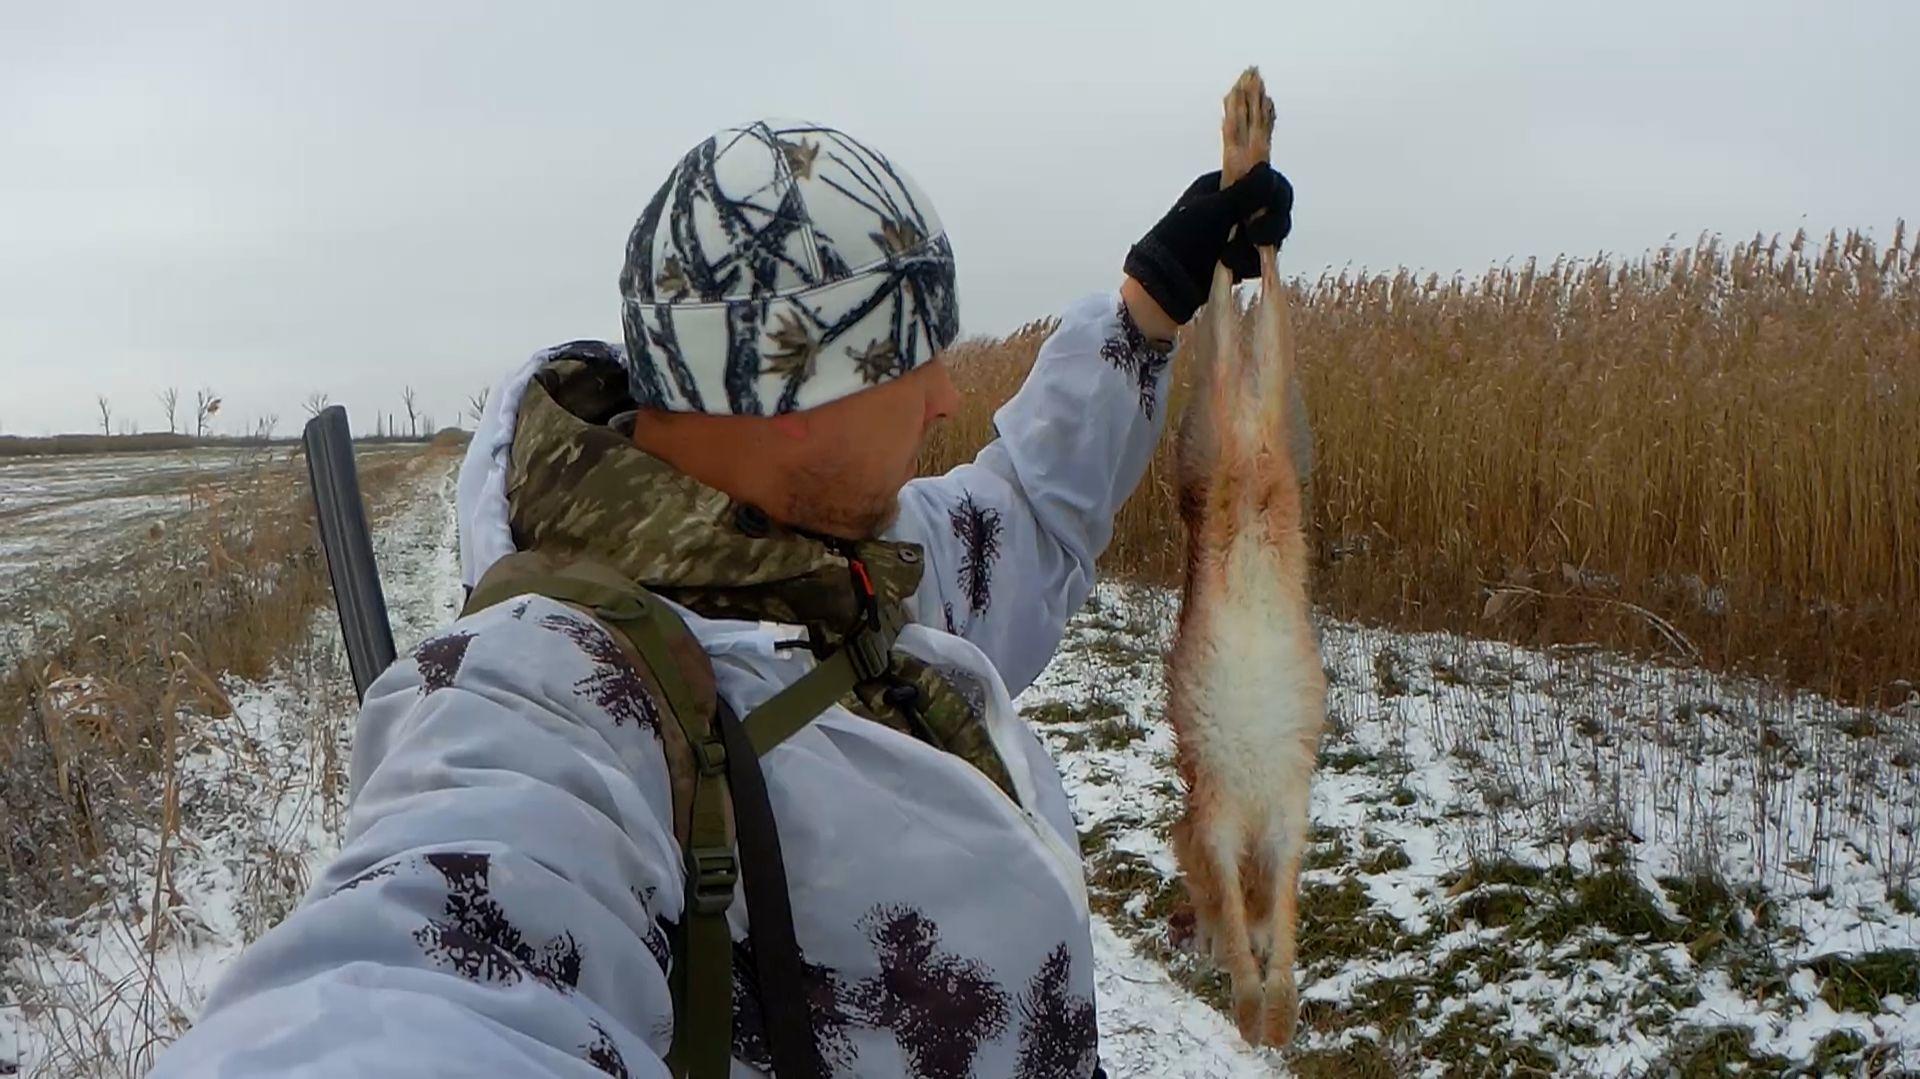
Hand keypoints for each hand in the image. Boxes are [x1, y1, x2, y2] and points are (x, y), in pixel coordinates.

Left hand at [1121, 164, 1293, 326]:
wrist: (1165, 282)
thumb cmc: (1182, 239)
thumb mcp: (1214, 210)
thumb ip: (1244, 191)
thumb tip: (1266, 167)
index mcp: (1225, 185)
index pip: (1268, 182)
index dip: (1273, 195)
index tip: (1265, 210)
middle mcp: (1235, 205)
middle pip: (1276, 210)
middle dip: (1268, 227)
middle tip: (1255, 237)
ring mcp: (1239, 233)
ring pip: (1271, 237)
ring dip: (1253, 250)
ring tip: (1228, 259)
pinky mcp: (1240, 258)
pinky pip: (1261, 259)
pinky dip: (1249, 265)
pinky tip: (1231, 270)